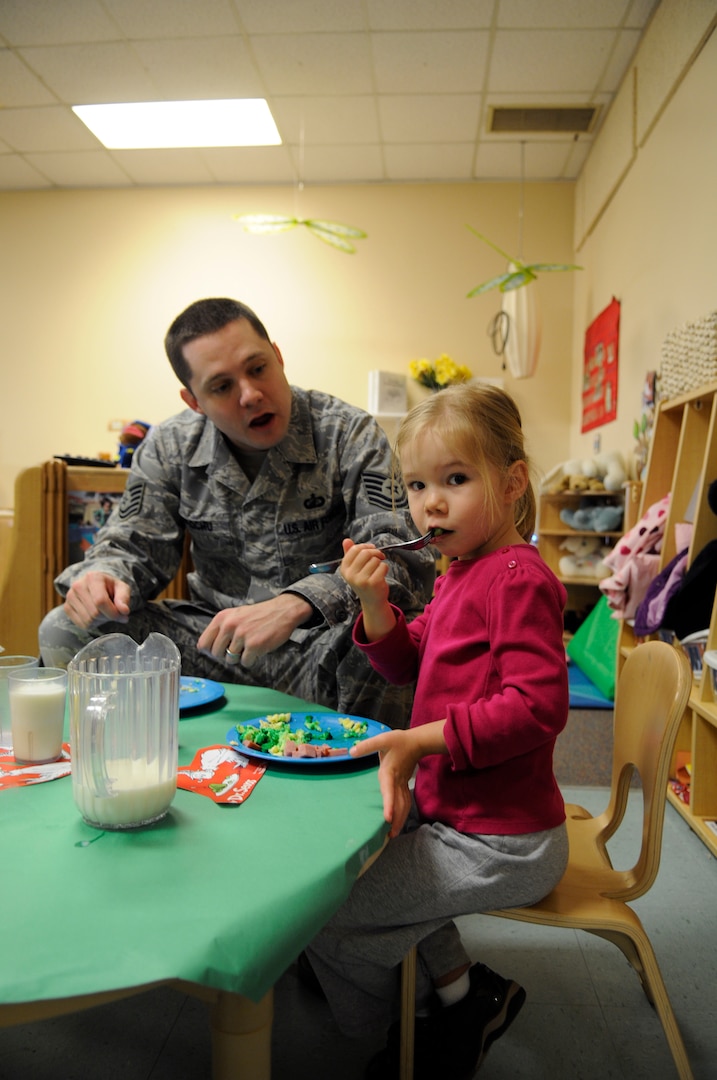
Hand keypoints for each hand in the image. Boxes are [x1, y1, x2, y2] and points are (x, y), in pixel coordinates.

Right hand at [63, 572, 131, 628]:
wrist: (96, 586)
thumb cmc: (111, 588)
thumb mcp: (122, 588)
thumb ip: (124, 598)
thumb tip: (124, 611)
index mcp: (93, 577)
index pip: (100, 601)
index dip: (113, 613)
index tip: (123, 615)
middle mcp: (78, 585)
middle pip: (95, 613)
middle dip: (108, 617)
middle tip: (113, 612)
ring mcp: (70, 597)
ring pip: (88, 621)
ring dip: (100, 621)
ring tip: (103, 611)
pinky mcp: (67, 607)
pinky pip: (81, 624)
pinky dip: (92, 624)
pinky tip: (95, 614)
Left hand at [197, 593, 312, 667]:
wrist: (282, 611)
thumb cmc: (259, 615)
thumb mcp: (236, 615)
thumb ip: (222, 628)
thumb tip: (207, 648)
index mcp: (222, 618)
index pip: (203, 643)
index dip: (211, 650)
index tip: (219, 650)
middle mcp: (229, 626)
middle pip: (216, 654)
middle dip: (226, 655)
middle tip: (238, 649)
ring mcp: (241, 636)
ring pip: (230, 659)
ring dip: (240, 657)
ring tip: (249, 647)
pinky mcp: (254, 645)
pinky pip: (245, 662)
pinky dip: (251, 660)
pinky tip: (258, 649)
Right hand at [340, 539, 395, 641]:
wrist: (372, 600)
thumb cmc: (364, 581)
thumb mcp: (354, 568)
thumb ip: (350, 554)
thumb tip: (346, 540)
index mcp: (345, 569)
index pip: (355, 549)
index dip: (366, 546)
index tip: (372, 549)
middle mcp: (351, 575)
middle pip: (366, 553)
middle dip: (375, 552)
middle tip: (379, 557)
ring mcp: (362, 580)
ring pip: (375, 559)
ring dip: (380, 562)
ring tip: (378, 569)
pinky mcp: (373, 583)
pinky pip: (383, 566)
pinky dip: (385, 568)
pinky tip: (382, 575)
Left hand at [351, 720, 447, 836]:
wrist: (417, 742)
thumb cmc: (399, 741)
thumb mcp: (382, 739)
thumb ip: (367, 746)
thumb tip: (351, 752)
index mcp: (390, 773)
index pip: (389, 791)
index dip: (388, 805)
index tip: (387, 819)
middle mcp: (397, 782)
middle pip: (399, 804)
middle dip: (396, 820)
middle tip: (390, 835)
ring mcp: (402, 784)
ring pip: (404, 805)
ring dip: (400, 819)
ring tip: (394, 834)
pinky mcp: (404, 785)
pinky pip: (405, 802)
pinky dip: (403, 813)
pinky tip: (398, 820)